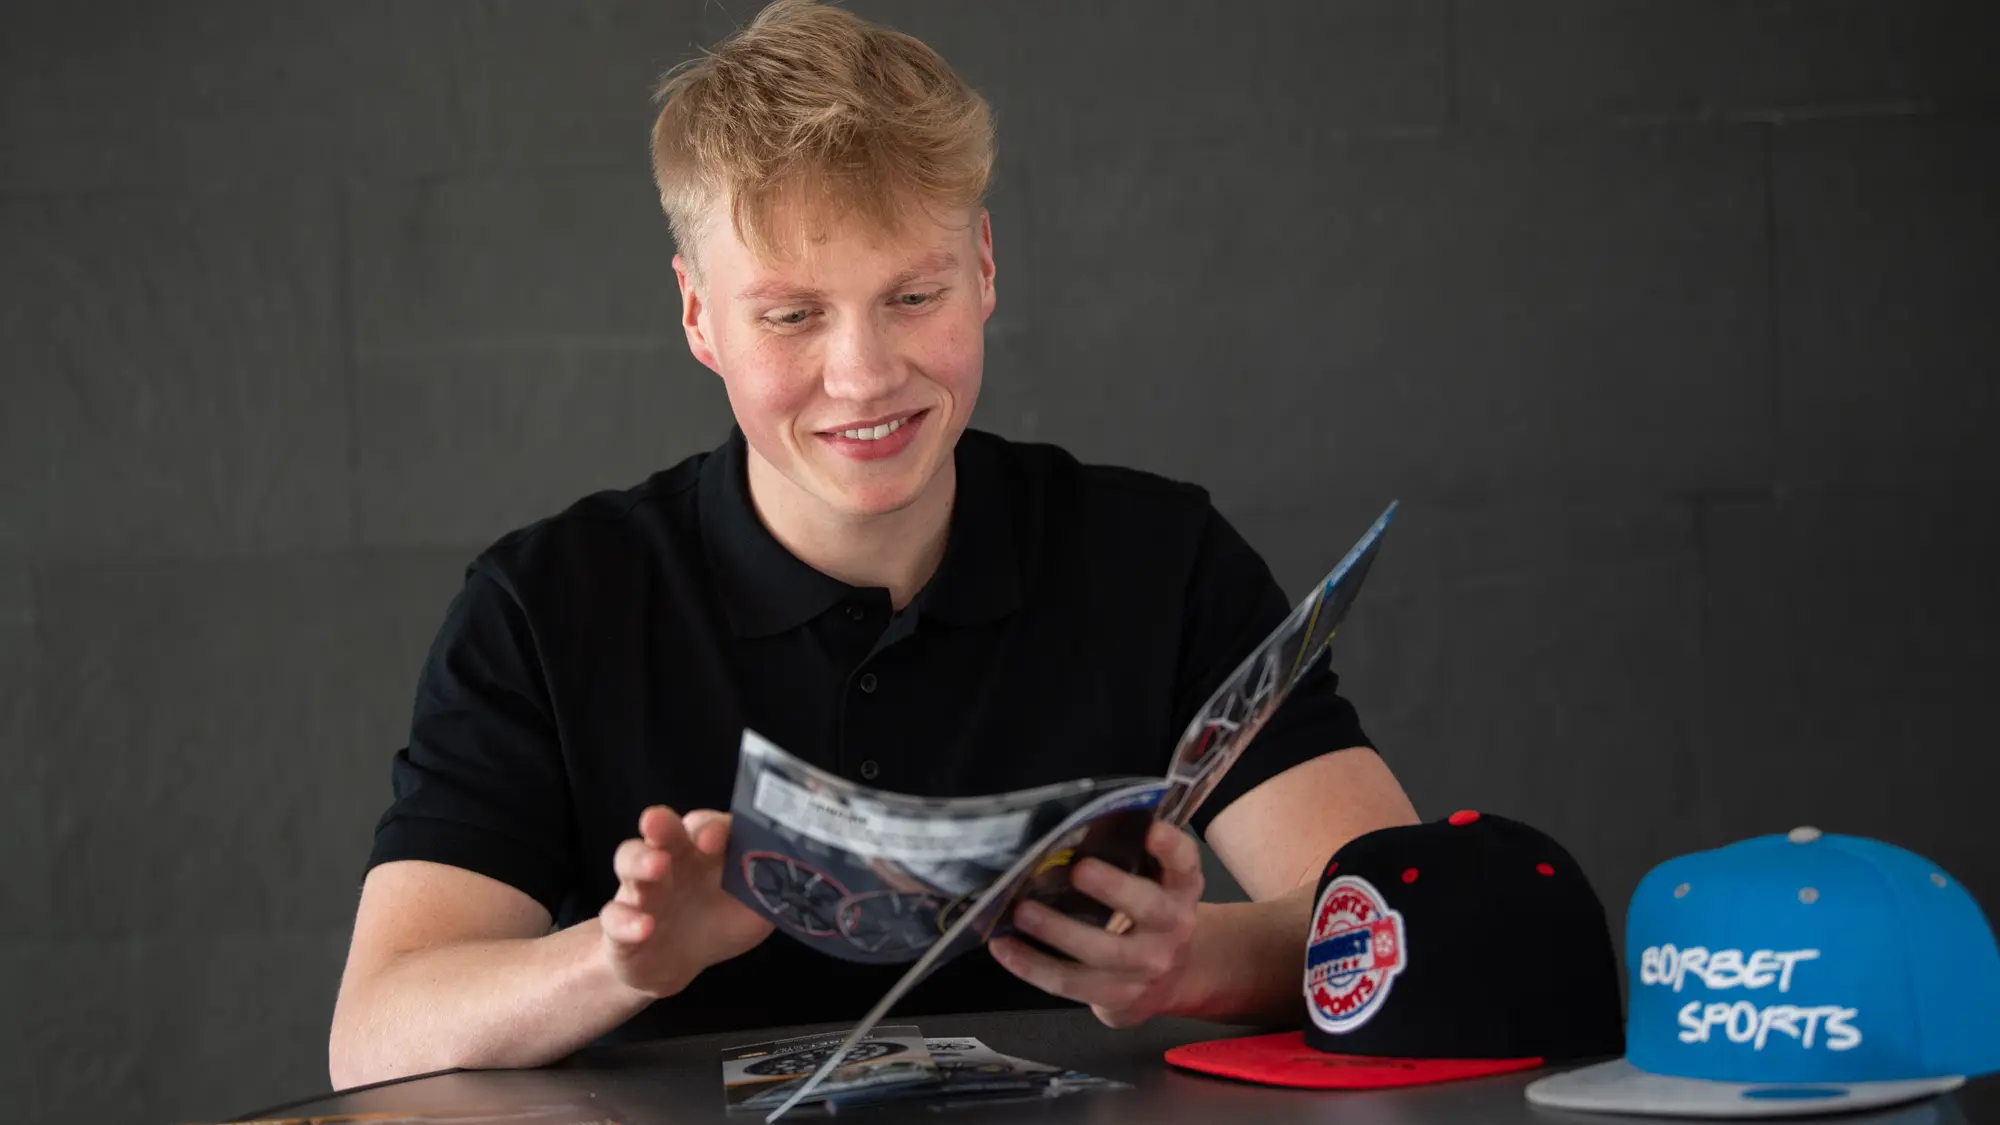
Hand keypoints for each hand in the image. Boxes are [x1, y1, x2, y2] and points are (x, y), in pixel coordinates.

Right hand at [598, 806, 773, 999]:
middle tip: (660, 823)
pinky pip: (615, 916)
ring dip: (640, 860)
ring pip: (630, 860)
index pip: (707, 826)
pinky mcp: (620, 924)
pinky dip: (627, 920)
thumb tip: (806, 874)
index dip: (710, 827)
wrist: (676, 965)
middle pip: (662, 831)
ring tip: (655, 869)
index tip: (714, 837)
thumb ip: (775, 889)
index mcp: (705, 852)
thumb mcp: (755, 908)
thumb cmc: (718, 922)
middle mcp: (671, 860)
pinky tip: (644, 927)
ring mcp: (642, 889)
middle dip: (662, 824)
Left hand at [989, 820, 1203, 1028]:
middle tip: (1079, 871)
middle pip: (1149, 908)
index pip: (1184, 862)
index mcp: (1180, 888)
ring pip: (1103, 953)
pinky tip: (1004, 947)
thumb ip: (1130, 854)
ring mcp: (1146, 966)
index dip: (1171, 846)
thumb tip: (1069, 824)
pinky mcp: (1117, 996)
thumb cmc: (1148, 913)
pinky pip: (1070, 983)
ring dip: (1058, 932)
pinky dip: (1032, 965)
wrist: (1171, 978)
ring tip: (1022, 912)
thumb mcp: (1155, 881)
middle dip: (1114, 888)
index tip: (1153, 830)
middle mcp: (1172, 926)